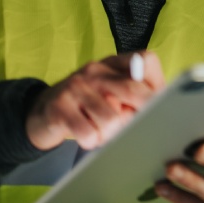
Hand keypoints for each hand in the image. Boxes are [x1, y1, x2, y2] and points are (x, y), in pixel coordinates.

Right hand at [25, 51, 163, 150]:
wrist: (43, 113)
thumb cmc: (88, 105)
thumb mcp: (113, 94)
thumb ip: (136, 96)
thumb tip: (160, 109)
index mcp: (114, 63)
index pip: (147, 60)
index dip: (156, 86)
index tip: (156, 106)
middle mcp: (96, 69)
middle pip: (133, 90)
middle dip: (141, 116)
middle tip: (137, 130)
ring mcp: (76, 86)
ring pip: (112, 119)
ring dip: (110, 134)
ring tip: (102, 132)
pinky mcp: (59, 106)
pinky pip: (88, 133)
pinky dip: (92, 141)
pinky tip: (87, 136)